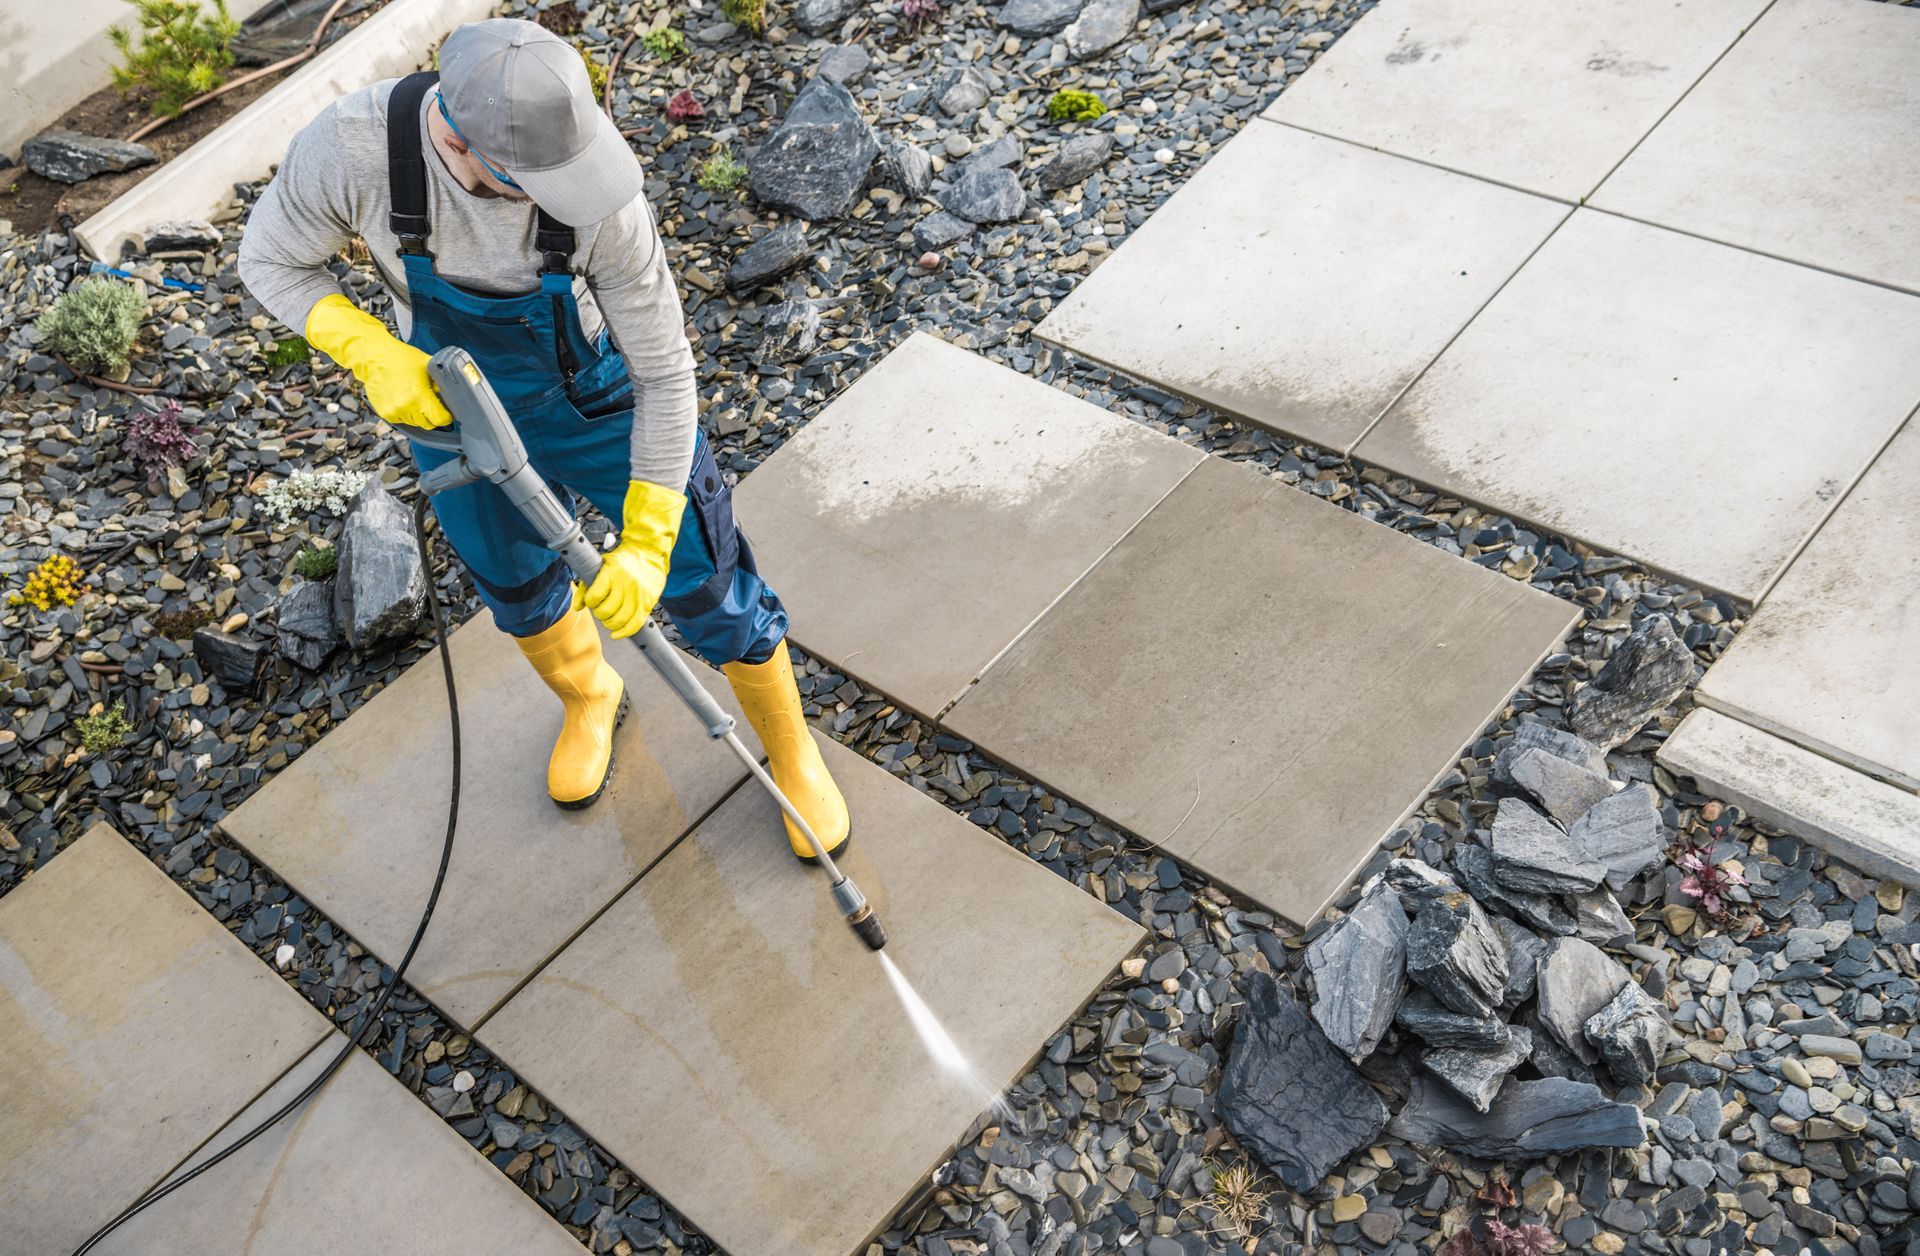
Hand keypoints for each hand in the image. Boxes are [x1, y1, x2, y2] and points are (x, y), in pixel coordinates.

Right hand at [303, 293, 452, 429]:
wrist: (372, 357)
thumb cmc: (400, 358)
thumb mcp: (428, 365)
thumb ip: (441, 382)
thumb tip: (453, 395)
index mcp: (419, 395)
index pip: (440, 419)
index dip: (446, 416)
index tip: (447, 412)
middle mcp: (406, 406)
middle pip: (428, 424)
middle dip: (433, 416)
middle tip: (432, 403)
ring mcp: (394, 411)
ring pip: (415, 423)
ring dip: (419, 415)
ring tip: (415, 398)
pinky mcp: (385, 413)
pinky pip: (402, 421)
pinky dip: (406, 413)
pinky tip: (404, 399)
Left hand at [574, 480, 685, 637]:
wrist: (649, 554)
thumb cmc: (622, 562)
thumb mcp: (601, 567)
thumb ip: (586, 586)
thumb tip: (577, 607)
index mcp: (611, 572)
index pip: (595, 596)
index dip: (590, 602)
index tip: (592, 601)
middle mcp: (626, 583)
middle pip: (607, 610)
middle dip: (600, 614)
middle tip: (601, 610)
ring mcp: (638, 594)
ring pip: (620, 619)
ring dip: (610, 624)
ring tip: (609, 619)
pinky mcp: (648, 603)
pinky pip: (635, 624)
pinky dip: (624, 632)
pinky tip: (617, 633)